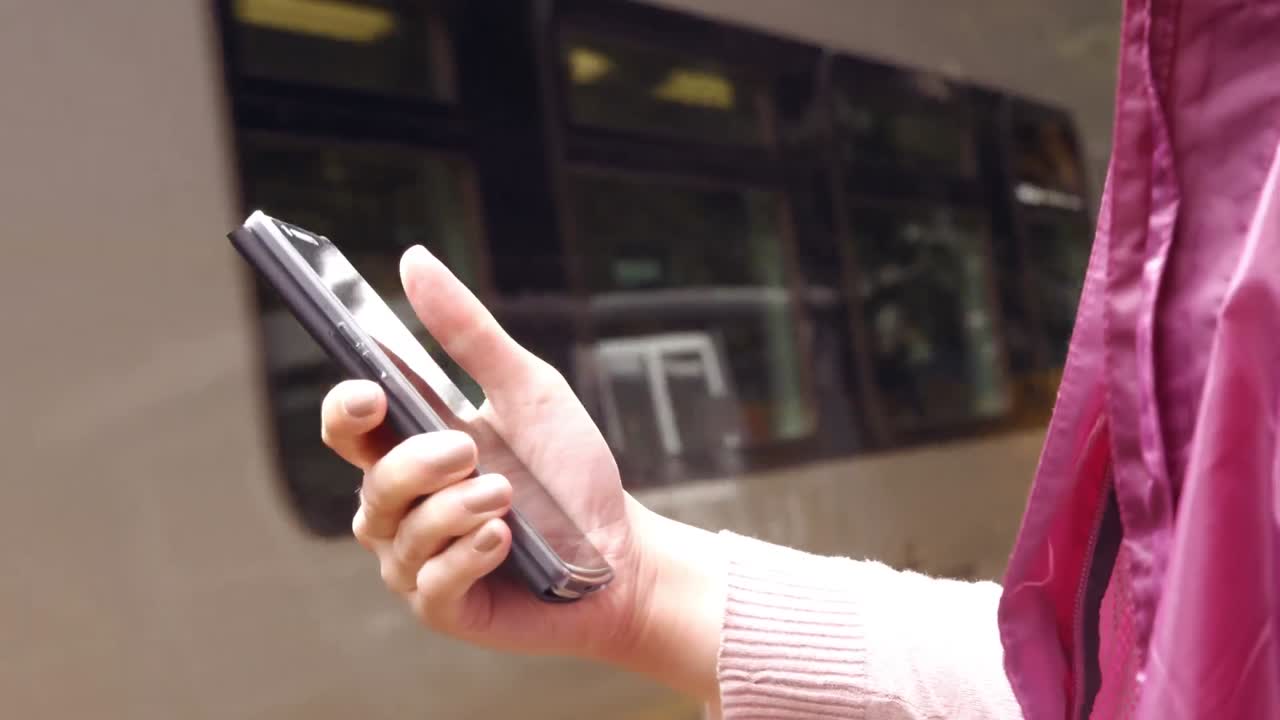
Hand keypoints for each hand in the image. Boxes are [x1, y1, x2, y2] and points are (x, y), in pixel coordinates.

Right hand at [320, 246, 721, 700]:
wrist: (624, 552)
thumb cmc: (571, 473)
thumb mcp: (529, 389)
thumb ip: (468, 332)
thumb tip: (413, 259)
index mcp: (413, 451)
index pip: (350, 429)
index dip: (346, 410)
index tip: (372, 393)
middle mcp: (404, 508)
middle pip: (371, 483)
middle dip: (416, 464)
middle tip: (468, 450)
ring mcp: (419, 562)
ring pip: (399, 536)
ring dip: (454, 511)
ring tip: (505, 497)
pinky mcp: (446, 607)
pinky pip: (430, 584)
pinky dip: (466, 557)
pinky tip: (504, 542)